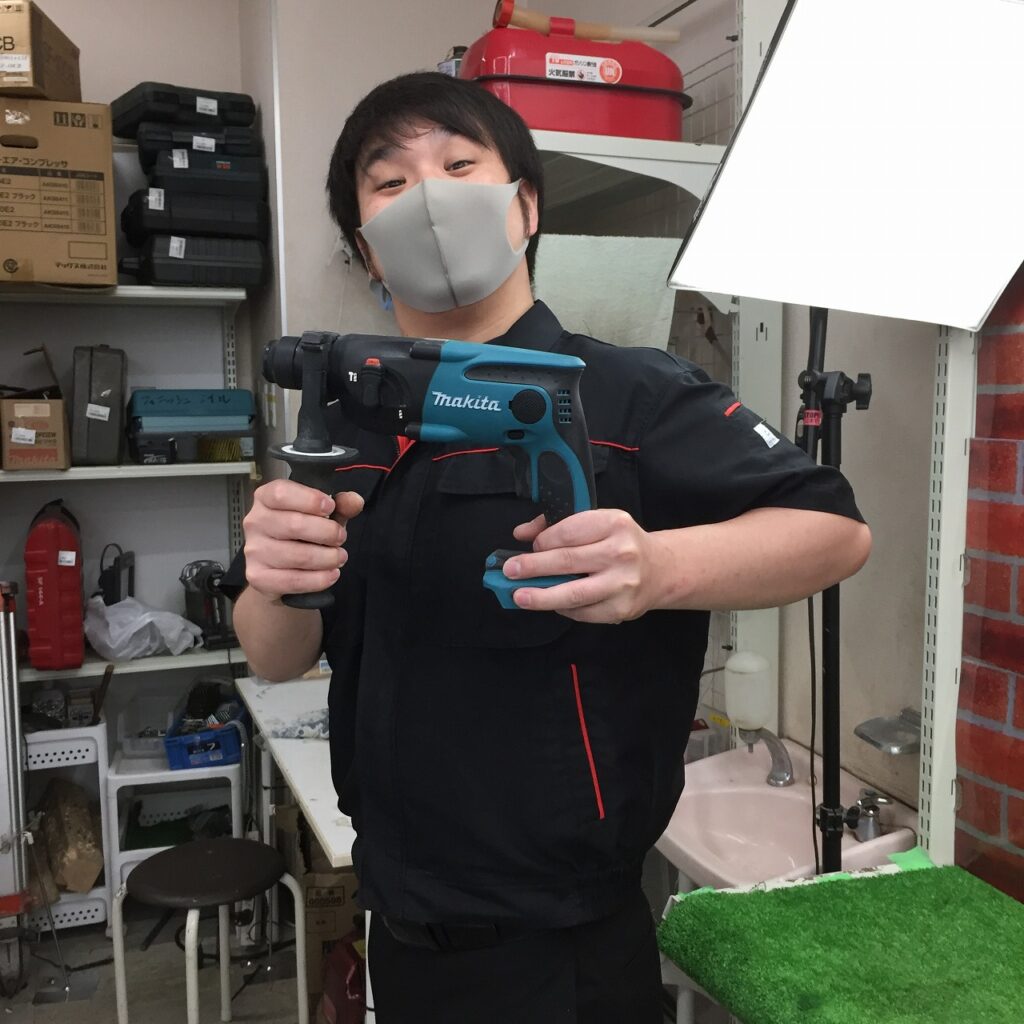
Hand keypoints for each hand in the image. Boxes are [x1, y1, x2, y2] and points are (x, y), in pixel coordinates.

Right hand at [242, 480, 363, 601]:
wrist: (279, 571)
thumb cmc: (301, 535)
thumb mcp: (322, 515)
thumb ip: (340, 505)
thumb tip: (355, 501)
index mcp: (265, 498)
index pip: (281, 493)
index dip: (310, 499)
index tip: (330, 507)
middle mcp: (254, 522)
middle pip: (294, 524)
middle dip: (327, 532)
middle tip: (341, 538)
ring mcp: (254, 550)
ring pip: (298, 555)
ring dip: (327, 558)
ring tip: (339, 558)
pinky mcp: (258, 577)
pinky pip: (293, 580)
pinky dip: (318, 579)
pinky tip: (331, 574)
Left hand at [502, 509, 668, 622]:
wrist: (660, 570)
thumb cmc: (622, 543)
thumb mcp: (597, 523)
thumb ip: (558, 525)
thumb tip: (522, 533)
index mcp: (614, 524)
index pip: (568, 533)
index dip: (542, 542)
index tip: (530, 548)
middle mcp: (621, 553)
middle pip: (567, 562)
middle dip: (532, 567)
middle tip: (510, 571)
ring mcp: (622, 584)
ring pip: (573, 593)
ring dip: (541, 596)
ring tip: (519, 596)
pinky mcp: (621, 609)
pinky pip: (582, 612)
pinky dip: (562, 608)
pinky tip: (551, 603)